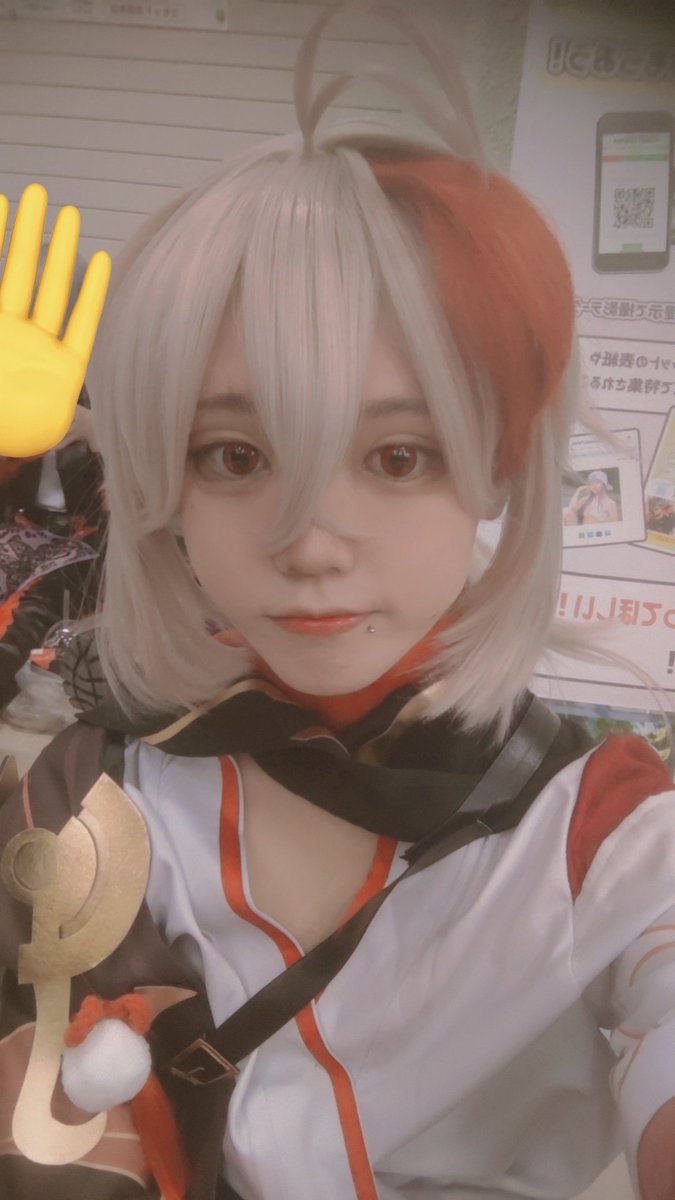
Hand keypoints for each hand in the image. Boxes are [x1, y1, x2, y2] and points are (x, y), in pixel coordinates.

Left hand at [0, 184, 110, 456]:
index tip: (1, 200)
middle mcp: (11, 334)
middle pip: (22, 272)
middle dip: (29, 232)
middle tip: (39, 193)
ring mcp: (39, 350)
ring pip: (51, 290)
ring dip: (59, 252)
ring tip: (67, 214)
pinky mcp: (66, 373)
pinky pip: (82, 327)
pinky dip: (91, 295)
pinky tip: (99, 264)